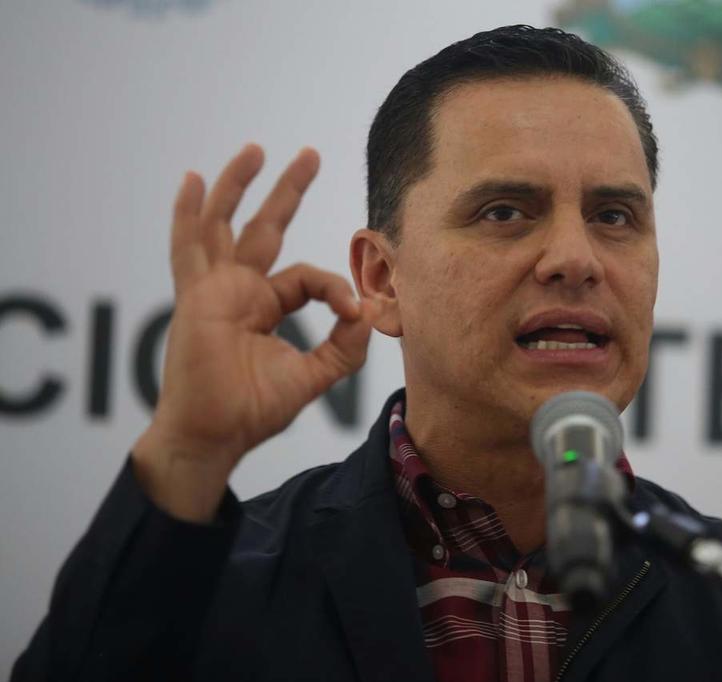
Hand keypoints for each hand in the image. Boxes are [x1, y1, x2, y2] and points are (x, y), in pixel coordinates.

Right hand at [132, 145, 374, 520]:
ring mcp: (213, 289)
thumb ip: (344, 347)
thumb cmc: (253, 410)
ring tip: (258, 149)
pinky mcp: (196, 297)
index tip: (354, 313)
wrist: (214, 436)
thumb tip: (371, 312)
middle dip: (287, 190)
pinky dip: (187, 213)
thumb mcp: (313, 375)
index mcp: (264, 305)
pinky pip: (188, 247)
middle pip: (265, 227)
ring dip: (239, 185)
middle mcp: (238, 289)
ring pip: (223, 223)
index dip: (334, 288)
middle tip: (312, 154)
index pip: (306, 276)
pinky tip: (191, 179)